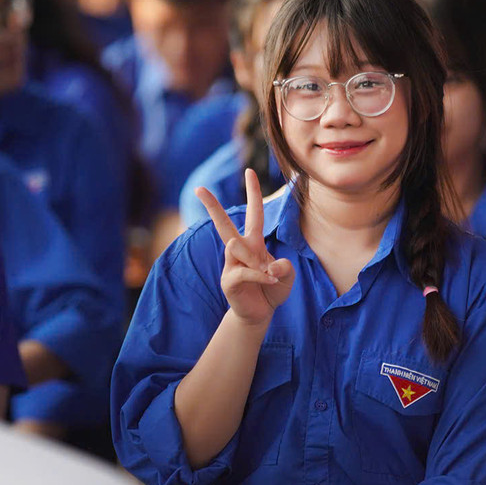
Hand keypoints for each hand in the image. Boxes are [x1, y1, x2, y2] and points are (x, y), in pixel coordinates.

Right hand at [195, 169, 294, 325]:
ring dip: (259, 262)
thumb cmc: (272, 289)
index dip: (253, 192)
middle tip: (198, 187)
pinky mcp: (228, 280)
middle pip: (223, 223)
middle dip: (211, 205)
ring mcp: (230, 264)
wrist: (259, 314)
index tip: (249, 171)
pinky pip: (246, 270)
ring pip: (238, 247)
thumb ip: (285, 267)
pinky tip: (270, 282)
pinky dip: (262, 276)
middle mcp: (238, 249)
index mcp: (253, 242)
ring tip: (269, 276)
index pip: (254, 213)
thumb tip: (268, 267)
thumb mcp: (287, 276)